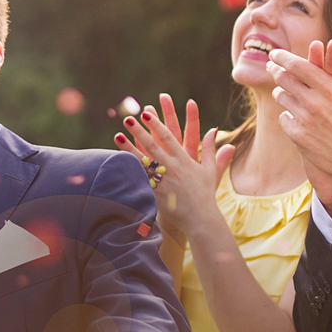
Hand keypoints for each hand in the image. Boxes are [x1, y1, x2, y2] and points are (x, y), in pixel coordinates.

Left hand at [118, 95, 231, 241]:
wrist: (200, 218)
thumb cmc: (205, 194)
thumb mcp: (210, 170)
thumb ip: (211, 149)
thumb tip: (214, 129)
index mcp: (184, 160)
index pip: (168, 137)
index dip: (156, 124)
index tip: (146, 113)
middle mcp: (172, 168)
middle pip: (152, 146)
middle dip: (139, 130)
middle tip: (127, 118)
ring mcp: (163, 181)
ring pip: (143, 161)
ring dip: (129, 147)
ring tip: (117, 135)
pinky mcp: (155, 193)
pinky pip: (140, 179)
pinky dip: (130, 170)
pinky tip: (118, 162)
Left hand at [267, 37, 331, 213]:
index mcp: (329, 88)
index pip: (297, 66)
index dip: (283, 57)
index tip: (275, 53)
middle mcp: (313, 102)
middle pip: (284, 79)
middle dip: (275, 70)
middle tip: (271, 67)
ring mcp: (304, 120)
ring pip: (282, 98)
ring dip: (280, 91)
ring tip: (281, 89)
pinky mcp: (298, 137)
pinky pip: (284, 119)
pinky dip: (286, 114)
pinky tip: (291, 113)